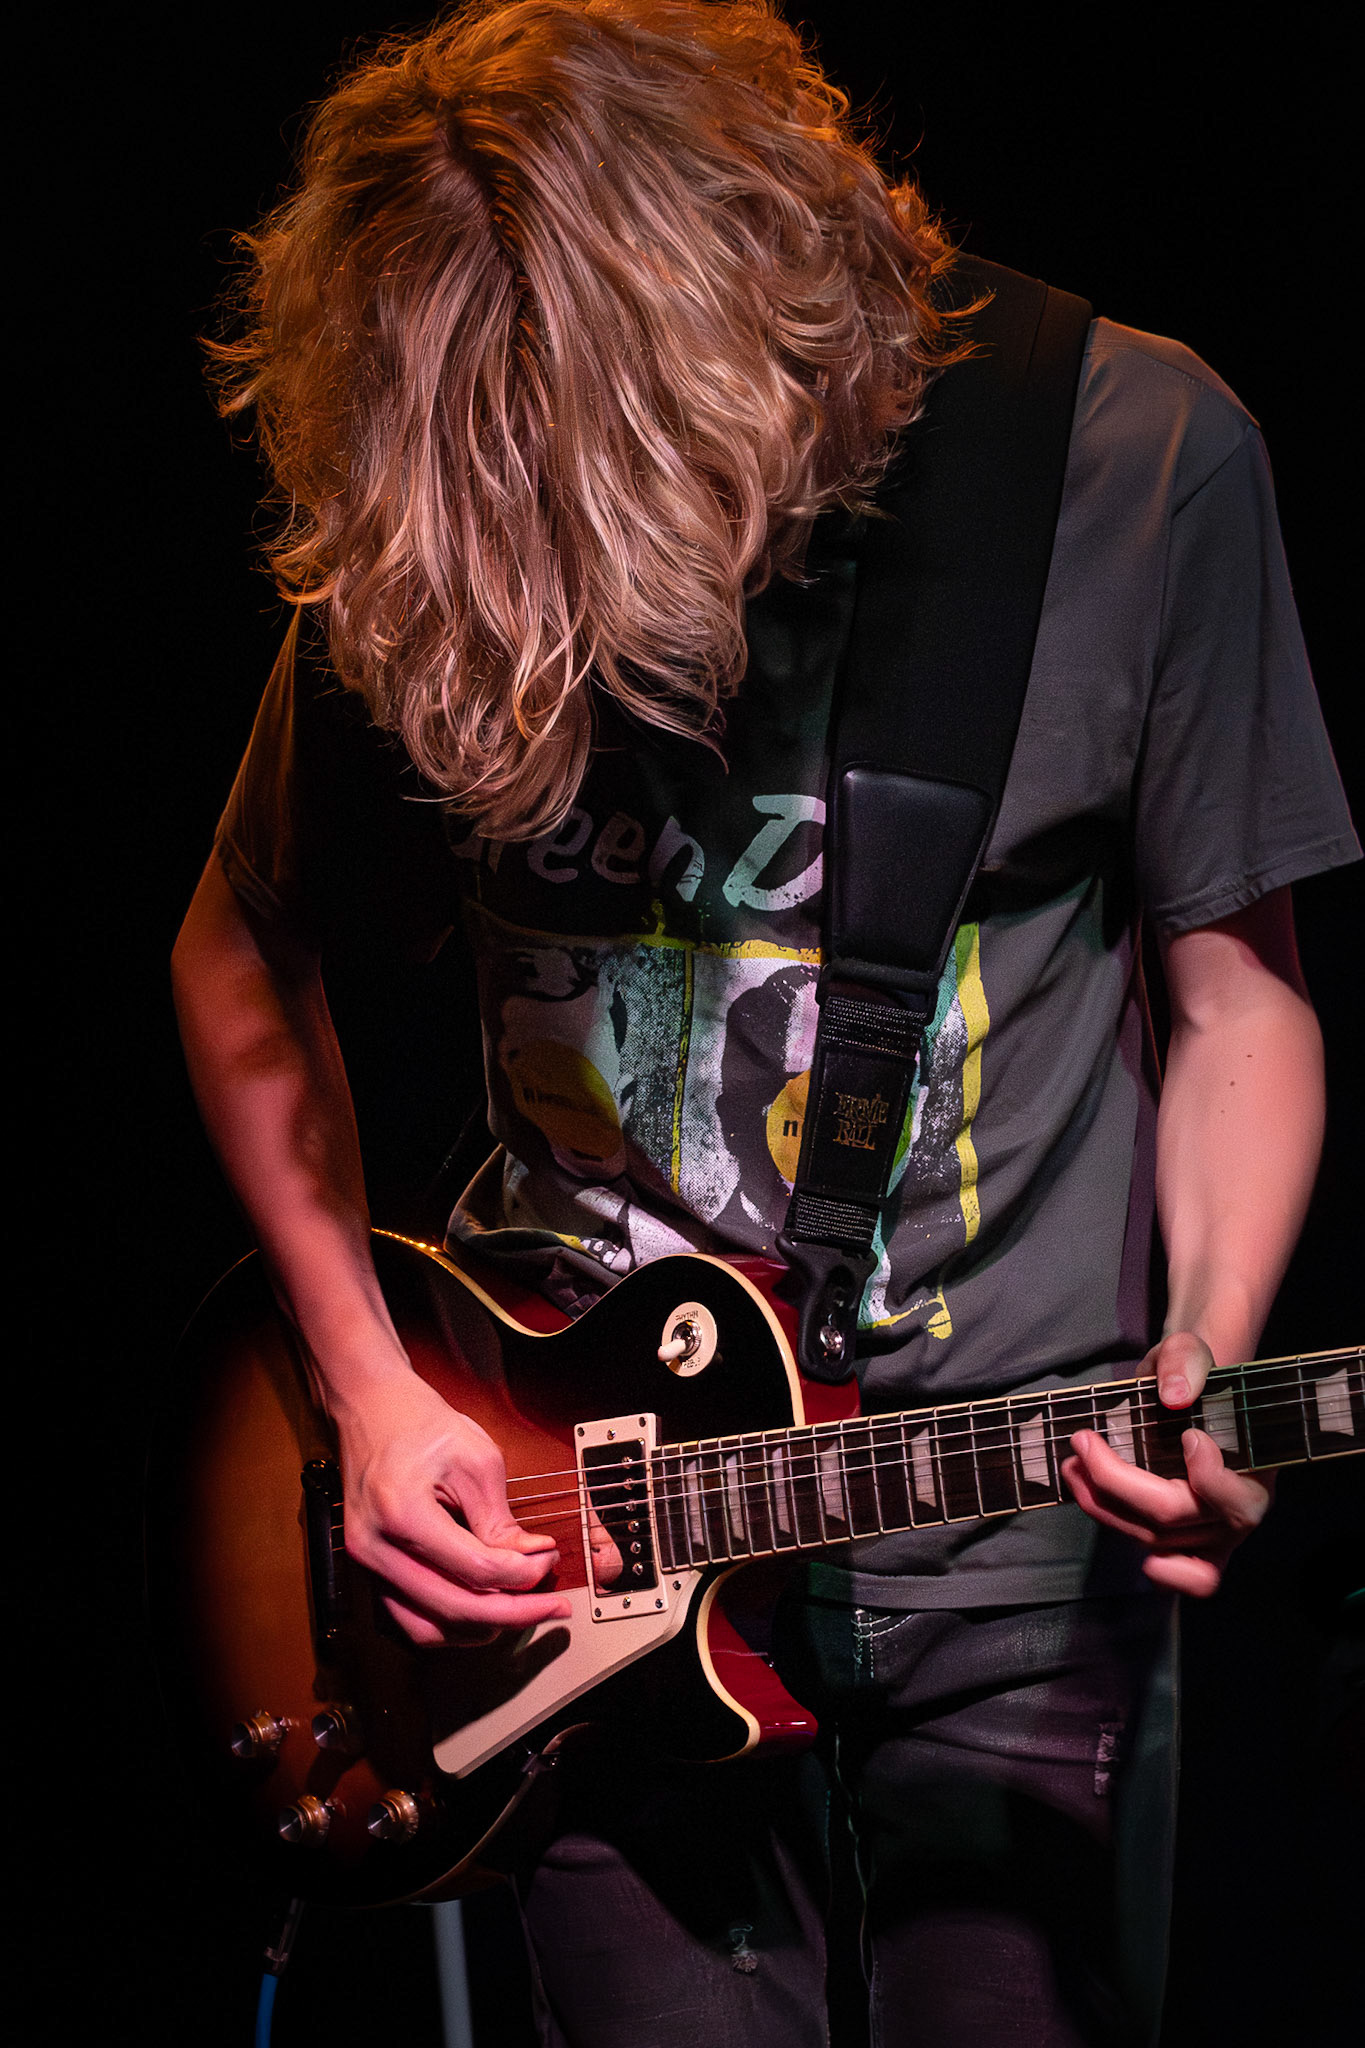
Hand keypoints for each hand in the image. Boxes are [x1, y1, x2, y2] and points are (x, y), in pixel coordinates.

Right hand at [332, 1363, 571, 1645]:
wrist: (373, 1409)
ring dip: (480, 1627)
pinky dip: (450, 1622)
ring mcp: (366, 1562)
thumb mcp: (476, 1460)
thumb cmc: (420, 1424)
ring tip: (521, 1612)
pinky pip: (410, 1618)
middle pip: (454, 1607)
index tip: (548, 1560)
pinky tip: (483, 1611)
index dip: (522, 1574)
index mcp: (402, 1513)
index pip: (474, 1570)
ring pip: (429, 1627)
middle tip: (550, 1605)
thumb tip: (531, 1561)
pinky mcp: (369, 1569)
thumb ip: (501, 1520)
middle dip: (512, 1612)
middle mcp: (376, 1546)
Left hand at [1061, 1331, 1271, 1597]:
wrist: (1186, 1390)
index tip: (1189, 1436)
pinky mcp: (1194, 1546)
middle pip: (1175, 1515)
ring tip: (1072, 1465)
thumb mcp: (1187, 1350)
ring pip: (1155, 1538)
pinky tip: (1120, 1533)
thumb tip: (1175, 1396)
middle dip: (1116, 1480)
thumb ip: (1184, 1361)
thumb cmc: (1191, 1373)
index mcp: (1257, 1465)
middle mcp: (1241, 1510)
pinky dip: (1159, 1571)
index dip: (1210, 1476)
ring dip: (1103, 1505)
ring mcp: (1217, 1535)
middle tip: (1081, 1442)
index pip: (1235, 1497)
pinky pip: (1187, 1578)